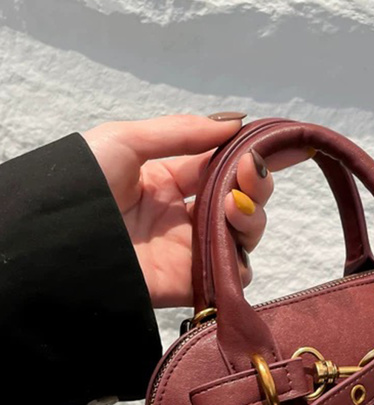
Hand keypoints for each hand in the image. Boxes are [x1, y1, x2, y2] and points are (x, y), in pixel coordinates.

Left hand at [82, 114, 312, 308]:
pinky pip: (234, 276)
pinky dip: (241, 260)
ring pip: (246, 235)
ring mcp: (191, 249)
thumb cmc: (83, 184)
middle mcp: (186, 214)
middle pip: (244, 200)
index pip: (224, 166)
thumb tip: (236, 122)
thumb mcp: (126, 140)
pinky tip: (228, 237)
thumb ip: (182, 132)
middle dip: (258, 183)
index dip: (253, 156)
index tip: (283, 145)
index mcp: (170, 178)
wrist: (59, 242)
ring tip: (233, 205)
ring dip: (252, 215)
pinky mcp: (192, 281)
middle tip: (250, 172)